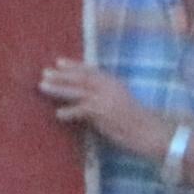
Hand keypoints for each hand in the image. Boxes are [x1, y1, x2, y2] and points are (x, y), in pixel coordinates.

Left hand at [37, 55, 168, 157]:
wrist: (151, 132)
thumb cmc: (137, 122)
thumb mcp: (121, 103)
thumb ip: (105, 98)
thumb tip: (88, 100)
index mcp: (114, 82)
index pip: (91, 71)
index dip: (74, 66)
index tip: (59, 62)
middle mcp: (109, 87)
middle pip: (81, 78)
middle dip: (62, 75)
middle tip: (44, 72)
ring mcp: (106, 100)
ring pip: (78, 90)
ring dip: (59, 88)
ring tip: (43, 86)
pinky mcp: (104, 114)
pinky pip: (82, 110)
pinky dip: (70, 112)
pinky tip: (58, 114)